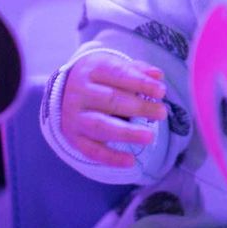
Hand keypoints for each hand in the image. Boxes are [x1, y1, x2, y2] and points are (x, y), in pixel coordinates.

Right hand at [60, 52, 168, 166]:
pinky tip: (131, 161)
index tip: (162, 91)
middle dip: (139, 108)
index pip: (118, 75)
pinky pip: (91, 150)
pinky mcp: (73, 138)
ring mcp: (74, 117)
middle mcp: (79, 93)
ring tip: (149, 137)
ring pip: (100, 126)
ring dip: (126, 133)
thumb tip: (158, 75)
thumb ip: (137, 70)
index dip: (141, 83)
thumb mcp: (115, 66)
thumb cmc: (100, 77)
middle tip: (162, 113)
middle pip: (111, 101)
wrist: (64, 90)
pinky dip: (111, 157)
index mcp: (92, 70)